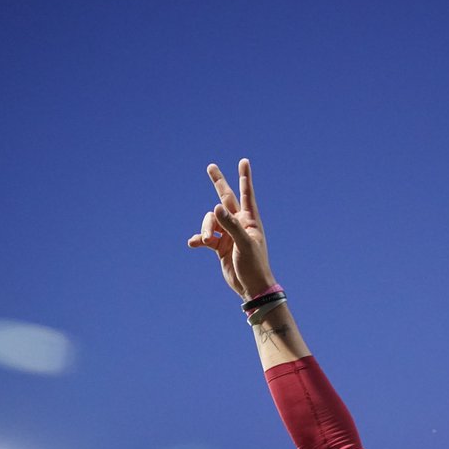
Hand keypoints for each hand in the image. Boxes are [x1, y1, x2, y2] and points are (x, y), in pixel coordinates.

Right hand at [188, 159, 276, 300]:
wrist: (250, 287)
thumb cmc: (254, 265)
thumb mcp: (243, 243)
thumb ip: (230, 225)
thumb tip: (216, 207)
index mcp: (250, 220)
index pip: (246, 194)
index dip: (244, 178)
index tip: (244, 161)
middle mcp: (239, 224)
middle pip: (226, 198)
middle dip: (218, 182)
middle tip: (210, 166)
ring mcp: (228, 234)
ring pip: (211, 220)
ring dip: (205, 228)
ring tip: (206, 240)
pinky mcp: (219, 245)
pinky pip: (205, 237)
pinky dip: (199, 239)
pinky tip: (194, 243)